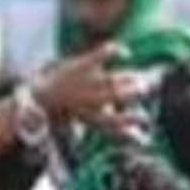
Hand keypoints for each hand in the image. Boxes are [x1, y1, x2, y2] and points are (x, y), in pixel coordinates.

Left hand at [29, 41, 144, 125]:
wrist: (42, 98)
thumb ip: (118, 131)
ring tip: (139, 77)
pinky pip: (101, 55)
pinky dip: (114, 51)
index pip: (118, 121)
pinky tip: (124, 53)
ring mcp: (86, 82)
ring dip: (129, 77)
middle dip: (136, 92)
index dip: (134, 119)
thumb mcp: (96, 124)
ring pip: (112, 80)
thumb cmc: (74, 114)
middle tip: (146, 88)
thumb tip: (142, 138)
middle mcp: (91, 100)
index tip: (147, 118)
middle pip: (118, 96)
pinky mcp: (81, 66)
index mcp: (93, 118)